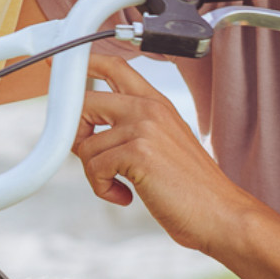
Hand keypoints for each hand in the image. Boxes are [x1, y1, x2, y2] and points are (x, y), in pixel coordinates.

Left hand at [71, 54, 252, 252]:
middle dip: (75, 135)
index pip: (114, 66)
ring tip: (121, 187)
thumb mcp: (163, 145)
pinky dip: (103, 189)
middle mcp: (150, 108)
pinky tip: (125, 197)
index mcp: (157, 103)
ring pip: (86, 144)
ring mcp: (144, 128)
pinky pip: (94, 167)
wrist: (220, 214)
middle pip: (85, 102)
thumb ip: (131, 130)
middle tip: (93, 161)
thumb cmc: (191, 189)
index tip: (59, 65)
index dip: (83, 63)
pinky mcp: (138, 152)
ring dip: (96, 175)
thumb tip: (87, 134)